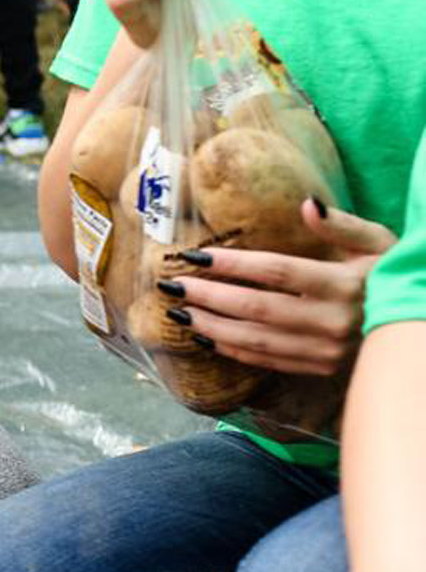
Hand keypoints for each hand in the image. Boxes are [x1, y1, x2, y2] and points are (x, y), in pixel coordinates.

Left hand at [166, 202, 396, 375]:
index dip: (231, 264)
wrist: (416, 325)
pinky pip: (268, 360)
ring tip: (179, 310)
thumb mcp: (378, 242)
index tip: (193, 256)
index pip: (276, 271)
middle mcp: (332, 320)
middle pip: (257, 308)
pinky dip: (233, 350)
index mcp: (343, 284)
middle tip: (170, 284)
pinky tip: (206, 337)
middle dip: (209, 296)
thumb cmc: (390, 275)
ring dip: (212, 326)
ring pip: (256, 339)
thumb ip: (341, 224)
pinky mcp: (320, 368)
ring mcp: (325, 350)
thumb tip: (306, 203)